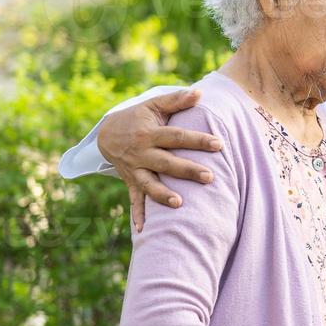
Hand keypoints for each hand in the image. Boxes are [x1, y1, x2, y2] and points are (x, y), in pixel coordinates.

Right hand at [96, 88, 221, 231]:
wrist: (106, 133)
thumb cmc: (138, 117)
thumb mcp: (154, 105)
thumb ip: (176, 100)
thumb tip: (199, 93)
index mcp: (150, 133)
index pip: (177, 137)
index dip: (197, 140)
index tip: (219, 145)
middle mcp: (142, 153)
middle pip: (167, 163)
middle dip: (187, 171)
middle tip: (210, 177)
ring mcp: (135, 169)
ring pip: (149, 184)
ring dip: (162, 195)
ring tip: (179, 204)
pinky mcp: (131, 181)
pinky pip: (134, 200)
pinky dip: (138, 216)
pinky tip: (143, 232)